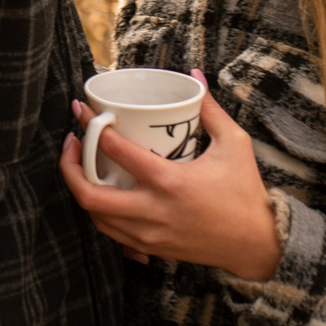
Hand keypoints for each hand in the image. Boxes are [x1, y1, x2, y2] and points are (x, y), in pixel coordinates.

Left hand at [57, 74, 282, 281]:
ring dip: (82, 191)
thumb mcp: (234, 143)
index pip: (116, 152)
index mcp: (170, 182)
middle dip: (69, 168)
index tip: (82, 111)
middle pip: (89, 196)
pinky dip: (100, 214)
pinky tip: (103, 193)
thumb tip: (195, 76)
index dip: (91, 127)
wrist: (256, 244)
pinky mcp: (152, 248)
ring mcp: (150, 235)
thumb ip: (211, 109)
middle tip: (72, 143)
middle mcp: (154, 212)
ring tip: (83, 166)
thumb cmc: (246, 193)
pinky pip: (112, 234)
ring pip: (96, 218)